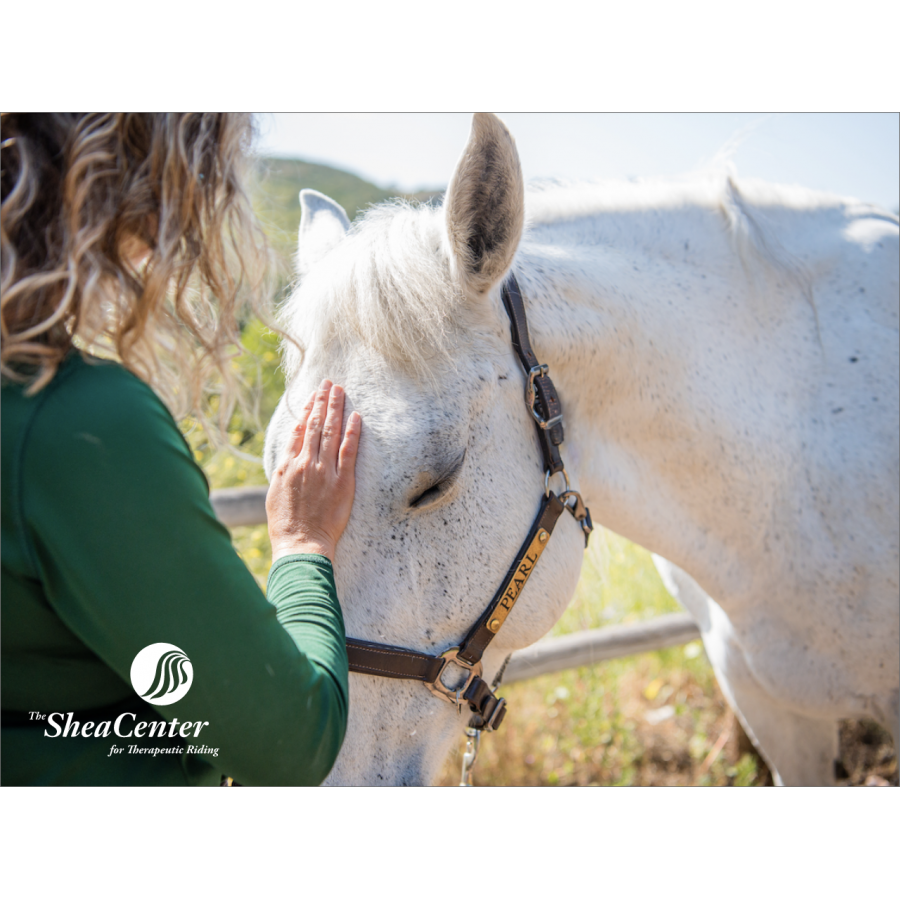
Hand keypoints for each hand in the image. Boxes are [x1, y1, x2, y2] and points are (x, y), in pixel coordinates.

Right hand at [266, 380, 360, 563]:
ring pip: (331, 433)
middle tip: (329, 382)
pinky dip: (352, 432)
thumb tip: (294, 436)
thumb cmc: (286, 522)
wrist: (301, 543)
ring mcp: (325, 472)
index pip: (301, 429)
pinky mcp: (342, 483)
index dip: (309, 409)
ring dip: (336, 409)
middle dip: (323, 401)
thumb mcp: (276, 489)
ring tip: (340, 390)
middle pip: (316, 425)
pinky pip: (349, 452)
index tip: (315, 394)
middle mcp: (307, 463)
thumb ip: (285, 461)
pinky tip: (356, 416)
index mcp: (289, 464)